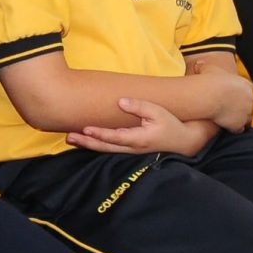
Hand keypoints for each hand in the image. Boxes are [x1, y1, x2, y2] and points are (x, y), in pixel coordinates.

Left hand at [68, 97, 217, 155]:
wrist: (183, 141)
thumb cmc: (171, 124)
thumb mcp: (159, 112)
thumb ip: (140, 106)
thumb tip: (121, 101)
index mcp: (139, 139)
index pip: (115, 137)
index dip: (100, 134)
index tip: (85, 128)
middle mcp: (132, 148)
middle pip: (105, 147)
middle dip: (86, 142)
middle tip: (69, 136)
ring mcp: (130, 151)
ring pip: (105, 150)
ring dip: (88, 144)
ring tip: (71, 138)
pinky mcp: (129, 149)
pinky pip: (110, 148)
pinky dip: (96, 145)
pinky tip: (85, 140)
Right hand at [186, 66, 252, 131]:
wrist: (210, 96)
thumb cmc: (210, 80)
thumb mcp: (208, 68)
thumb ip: (205, 66)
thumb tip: (198, 64)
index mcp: (246, 85)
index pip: (249, 90)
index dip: (241, 94)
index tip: (233, 97)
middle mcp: (250, 99)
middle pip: (250, 105)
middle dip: (242, 107)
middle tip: (230, 110)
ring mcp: (246, 112)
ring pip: (247, 119)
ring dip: (240, 119)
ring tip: (229, 120)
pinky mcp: (240, 124)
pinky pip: (240, 129)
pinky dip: (234, 129)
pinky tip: (226, 126)